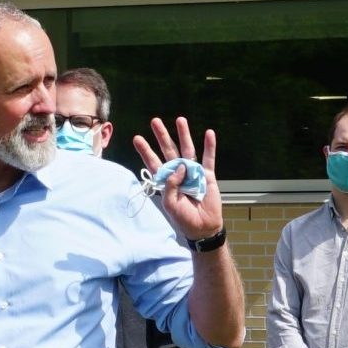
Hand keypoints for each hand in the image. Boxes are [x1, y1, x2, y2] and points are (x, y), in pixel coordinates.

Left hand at [133, 117, 222, 241]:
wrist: (203, 227)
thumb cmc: (183, 218)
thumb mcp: (170, 204)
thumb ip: (170, 185)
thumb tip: (179, 166)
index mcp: (166, 180)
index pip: (153, 162)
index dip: (146, 151)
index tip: (137, 138)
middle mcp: (178, 173)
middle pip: (168, 150)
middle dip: (162, 136)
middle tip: (155, 121)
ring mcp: (193, 172)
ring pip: (188, 149)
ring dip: (184, 134)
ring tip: (180, 119)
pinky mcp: (207, 175)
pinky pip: (208, 158)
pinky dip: (209, 146)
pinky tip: (208, 133)